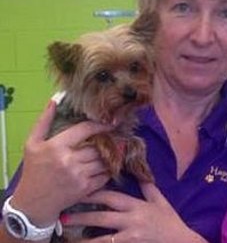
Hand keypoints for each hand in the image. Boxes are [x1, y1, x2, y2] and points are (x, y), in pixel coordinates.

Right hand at [11, 101, 111, 225]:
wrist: (33, 202)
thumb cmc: (34, 170)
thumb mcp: (32, 144)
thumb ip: (44, 121)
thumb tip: (54, 101)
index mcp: (56, 147)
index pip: (85, 129)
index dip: (100, 124)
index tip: (110, 122)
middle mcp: (69, 161)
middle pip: (98, 145)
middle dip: (108, 140)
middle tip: (116, 136)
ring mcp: (79, 176)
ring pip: (104, 160)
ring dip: (112, 154)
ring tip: (116, 148)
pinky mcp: (86, 188)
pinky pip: (105, 175)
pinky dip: (109, 169)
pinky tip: (108, 165)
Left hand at [65, 182, 205, 242]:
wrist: (181, 242)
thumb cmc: (171, 222)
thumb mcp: (161, 202)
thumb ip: (148, 189)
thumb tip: (138, 172)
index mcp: (137, 206)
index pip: (111, 197)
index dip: (93, 193)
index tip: (78, 191)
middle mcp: (132, 220)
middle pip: (101, 217)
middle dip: (81, 216)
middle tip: (63, 216)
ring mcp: (131, 236)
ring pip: (101, 238)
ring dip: (82, 239)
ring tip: (66, 237)